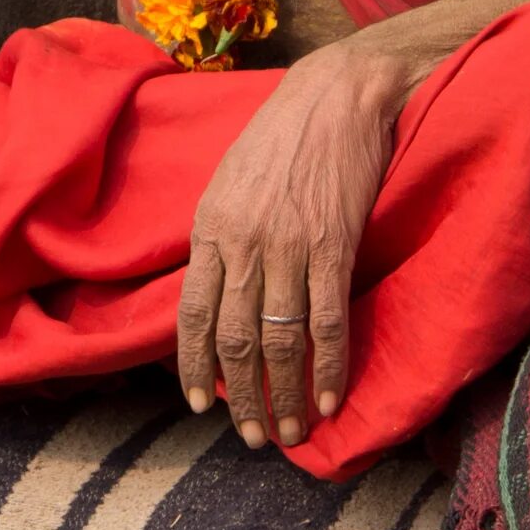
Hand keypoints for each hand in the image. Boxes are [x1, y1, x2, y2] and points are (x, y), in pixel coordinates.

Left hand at [175, 32, 425, 450]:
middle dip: (241, 396)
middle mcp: (243, 242)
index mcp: (211, 226)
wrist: (337, 93)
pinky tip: (327, 399)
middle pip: (233, 339)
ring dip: (283, 395)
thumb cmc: (283, 134)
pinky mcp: (334, 244)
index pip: (191, 314)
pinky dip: (326, 368)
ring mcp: (288, 245)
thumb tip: (216, 290)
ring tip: (289, 432)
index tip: (200, 404)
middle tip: (252, 437)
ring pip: (279, 340)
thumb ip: (221, 235)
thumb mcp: (231, 179)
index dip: (193, 366)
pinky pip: (326, 321)